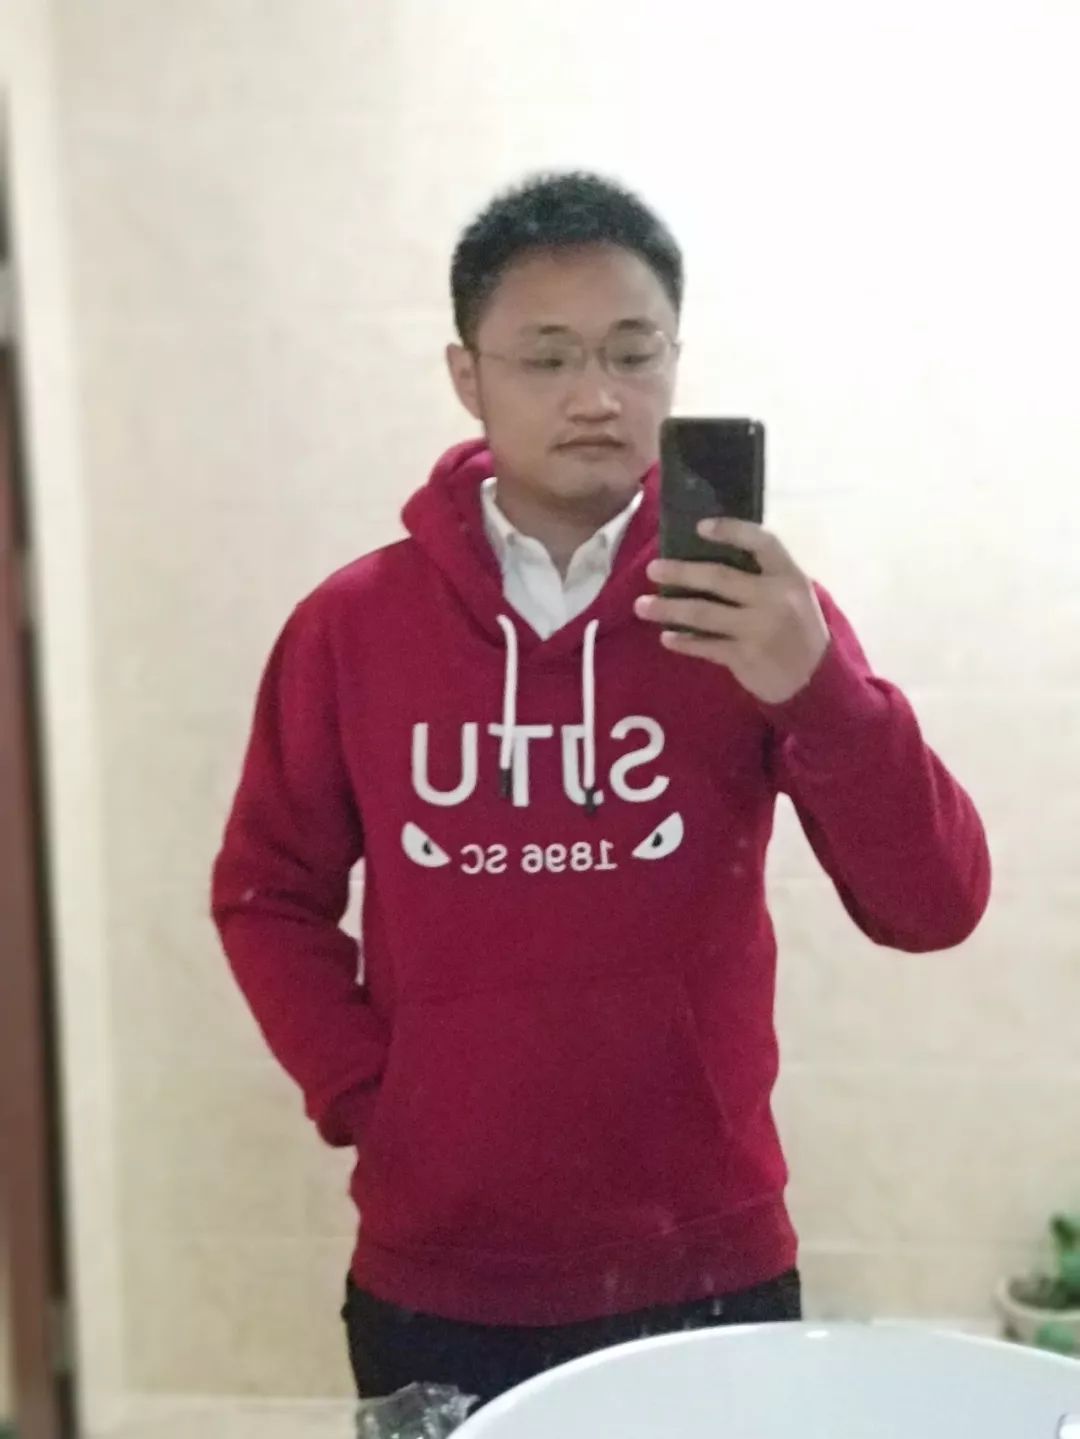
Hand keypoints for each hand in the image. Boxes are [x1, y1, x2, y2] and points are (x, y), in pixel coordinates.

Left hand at [635, 519, 829, 703]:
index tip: (699, 526)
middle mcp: (774, 598)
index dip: (731, 530)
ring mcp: (759, 629)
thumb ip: (762, 574)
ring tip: (642, 606)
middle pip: (719, 578)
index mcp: (788, 575)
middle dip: (681, 572)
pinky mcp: (745, 657)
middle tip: (652, 569)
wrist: (815, 678)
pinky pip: (705, 646)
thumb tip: (706, 555)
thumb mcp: (793, 593)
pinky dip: (683, 642)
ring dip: (668, 609)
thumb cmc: (797, 627)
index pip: (761, 542)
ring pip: (703, 614)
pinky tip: (667, 637)